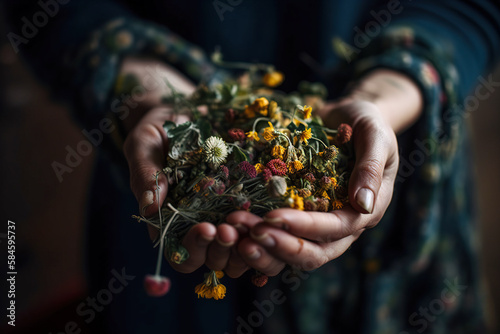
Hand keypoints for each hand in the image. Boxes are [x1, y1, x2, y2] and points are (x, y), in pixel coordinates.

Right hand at [120, 57, 249, 274]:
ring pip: (238, 249)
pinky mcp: (247, 199)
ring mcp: (224, 213)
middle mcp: (199, 223)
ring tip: (253, 224)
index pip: (180, 254)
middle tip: (231, 229)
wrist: (187, 109)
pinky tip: (272, 212)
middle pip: (212, 258)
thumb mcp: (145, 145)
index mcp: (171, 221)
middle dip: (223, 249)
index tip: (206, 228)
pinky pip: (258, 223)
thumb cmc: (159, 129)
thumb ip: (145, 175)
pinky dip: (264, 224)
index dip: (193, 248)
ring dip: (246, 244)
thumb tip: (149, 208)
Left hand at [226, 70, 421, 275]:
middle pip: (313, 252)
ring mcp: (318, 221)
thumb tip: (364, 206)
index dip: (304, 227)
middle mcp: (341, 225)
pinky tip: (233, 227)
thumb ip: (371, 168)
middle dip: (280, 246)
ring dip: (264, 248)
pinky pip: (279, 232)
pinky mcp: (299, 213)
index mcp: (364, 212)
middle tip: (247, 236)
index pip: (335, 229)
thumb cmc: (369, 125)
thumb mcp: (377, 138)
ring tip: (234, 234)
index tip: (272, 217)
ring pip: (293, 249)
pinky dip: (257, 235)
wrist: (349, 117)